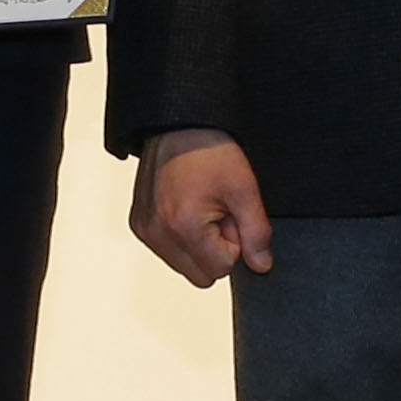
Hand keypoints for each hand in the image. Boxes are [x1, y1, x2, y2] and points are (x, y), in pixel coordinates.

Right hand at [132, 130, 271, 285]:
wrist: (178, 124)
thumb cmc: (208, 151)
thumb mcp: (244, 190)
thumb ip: (256, 234)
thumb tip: (261, 266)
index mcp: (183, 227)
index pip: (222, 268)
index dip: (235, 243)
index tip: (230, 213)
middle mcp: (157, 233)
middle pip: (202, 276)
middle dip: (216, 249)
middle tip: (218, 212)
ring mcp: (145, 230)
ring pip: (185, 266)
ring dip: (199, 244)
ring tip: (202, 207)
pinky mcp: (139, 225)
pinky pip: (168, 251)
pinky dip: (182, 237)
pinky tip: (187, 207)